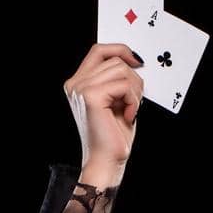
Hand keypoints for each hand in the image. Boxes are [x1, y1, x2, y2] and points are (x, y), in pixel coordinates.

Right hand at [63, 42, 144, 177]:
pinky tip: (128, 115)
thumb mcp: (117, 100)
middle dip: (133, 79)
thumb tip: (134, 59)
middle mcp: (75, 84)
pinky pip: (123, 84)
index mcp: (78, 83)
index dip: (120, 50)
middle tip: (134, 101)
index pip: (99, 51)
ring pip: (121, 69)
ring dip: (134, 90)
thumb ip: (118, 79)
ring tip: (130, 110)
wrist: (107, 162)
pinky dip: (133, 100)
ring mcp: (81, 89)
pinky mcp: (91, 96)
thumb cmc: (113, 137)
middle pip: (114, 59)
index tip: (137, 61)